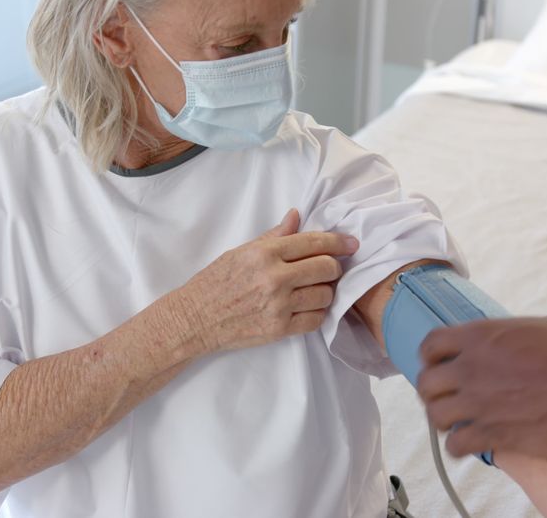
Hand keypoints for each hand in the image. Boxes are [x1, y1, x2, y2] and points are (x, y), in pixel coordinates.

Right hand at [174, 209, 358, 353]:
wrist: (194, 318)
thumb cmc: (214, 283)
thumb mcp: (240, 252)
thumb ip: (273, 236)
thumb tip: (296, 216)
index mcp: (265, 253)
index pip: (313, 242)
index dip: (338, 242)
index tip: (352, 243)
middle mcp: (274, 277)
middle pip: (326, 268)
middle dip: (335, 267)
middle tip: (330, 269)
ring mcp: (278, 305)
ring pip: (325, 295)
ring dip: (326, 291)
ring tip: (315, 289)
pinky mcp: (279, 329)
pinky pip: (315, 320)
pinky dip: (317, 313)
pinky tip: (308, 307)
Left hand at [417, 316, 546, 461]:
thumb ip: (522, 331)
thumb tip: (522, 335)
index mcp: (481, 336)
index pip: (431, 343)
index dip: (432, 356)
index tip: (441, 365)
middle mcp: (471, 367)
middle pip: (426, 382)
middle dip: (434, 392)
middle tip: (449, 398)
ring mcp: (478, 402)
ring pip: (435, 415)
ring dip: (445, 420)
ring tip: (459, 423)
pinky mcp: (492, 434)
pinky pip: (456, 445)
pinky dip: (460, 446)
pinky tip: (473, 443)